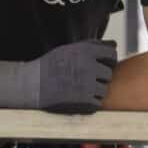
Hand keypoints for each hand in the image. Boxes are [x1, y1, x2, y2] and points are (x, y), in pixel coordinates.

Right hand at [0, 40, 117, 112]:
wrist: (32, 85)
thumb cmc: (50, 66)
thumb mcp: (69, 49)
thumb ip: (93, 45)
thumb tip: (115, 44)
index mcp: (85, 51)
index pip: (112, 55)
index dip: (106, 61)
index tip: (96, 66)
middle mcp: (88, 66)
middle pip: (108, 74)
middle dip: (98, 77)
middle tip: (80, 79)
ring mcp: (87, 84)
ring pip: (103, 90)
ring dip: (93, 91)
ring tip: (76, 88)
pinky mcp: (85, 101)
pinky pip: (96, 103)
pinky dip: (88, 103)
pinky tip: (74, 98)